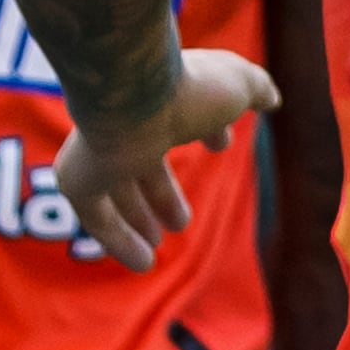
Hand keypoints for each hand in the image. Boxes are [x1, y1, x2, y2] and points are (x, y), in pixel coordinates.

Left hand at [53, 50, 279, 269]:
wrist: (134, 89)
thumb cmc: (189, 85)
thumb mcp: (238, 86)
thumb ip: (256, 89)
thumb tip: (271, 99)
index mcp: (157, 94)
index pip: (177, 118)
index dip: (203, 132)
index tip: (220, 146)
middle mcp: (123, 121)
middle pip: (141, 163)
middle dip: (162, 192)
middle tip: (180, 220)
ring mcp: (97, 151)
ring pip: (116, 192)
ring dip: (139, 220)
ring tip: (159, 245)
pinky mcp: (77, 180)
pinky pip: (97, 218)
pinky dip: (119, 241)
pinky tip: (144, 264)